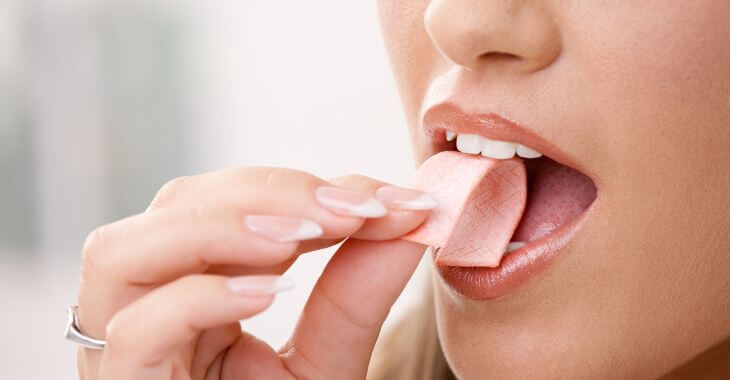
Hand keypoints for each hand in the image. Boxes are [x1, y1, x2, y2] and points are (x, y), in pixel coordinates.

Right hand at [76, 166, 431, 378]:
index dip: (302, 187)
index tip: (387, 198)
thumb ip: (358, 293)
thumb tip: (412, 216)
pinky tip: (270, 293)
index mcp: (192, 286)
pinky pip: (135, 332)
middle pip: (176, 206)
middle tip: (355, 209)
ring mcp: (125, 350)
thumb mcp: (326, 359)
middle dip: (271, 193)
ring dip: (225, 226)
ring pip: (124, 251)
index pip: (227, 202)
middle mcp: (146, 306)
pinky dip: (202, 298)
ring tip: (308, 235)